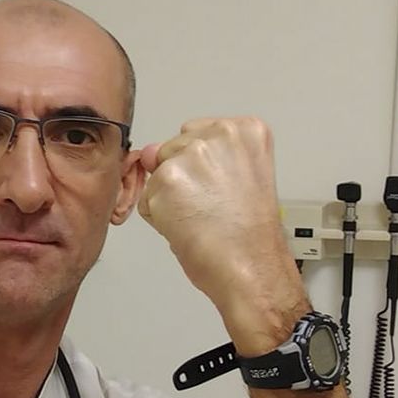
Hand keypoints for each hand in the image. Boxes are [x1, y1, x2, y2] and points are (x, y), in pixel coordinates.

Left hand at [138, 117, 308, 352]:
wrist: (249, 267)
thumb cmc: (250, 235)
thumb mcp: (241, 178)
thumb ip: (200, 158)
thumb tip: (151, 152)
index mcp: (245, 130)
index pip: (199, 133)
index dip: (204, 168)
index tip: (220, 188)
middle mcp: (218, 135)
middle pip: (174, 147)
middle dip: (183, 178)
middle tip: (211, 207)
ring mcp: (190, 155)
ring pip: (158, 173)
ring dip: (169, 198)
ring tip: (201, 218)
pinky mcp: (165, 180)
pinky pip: (146, 199)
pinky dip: (159, 217)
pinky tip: (187, 227)